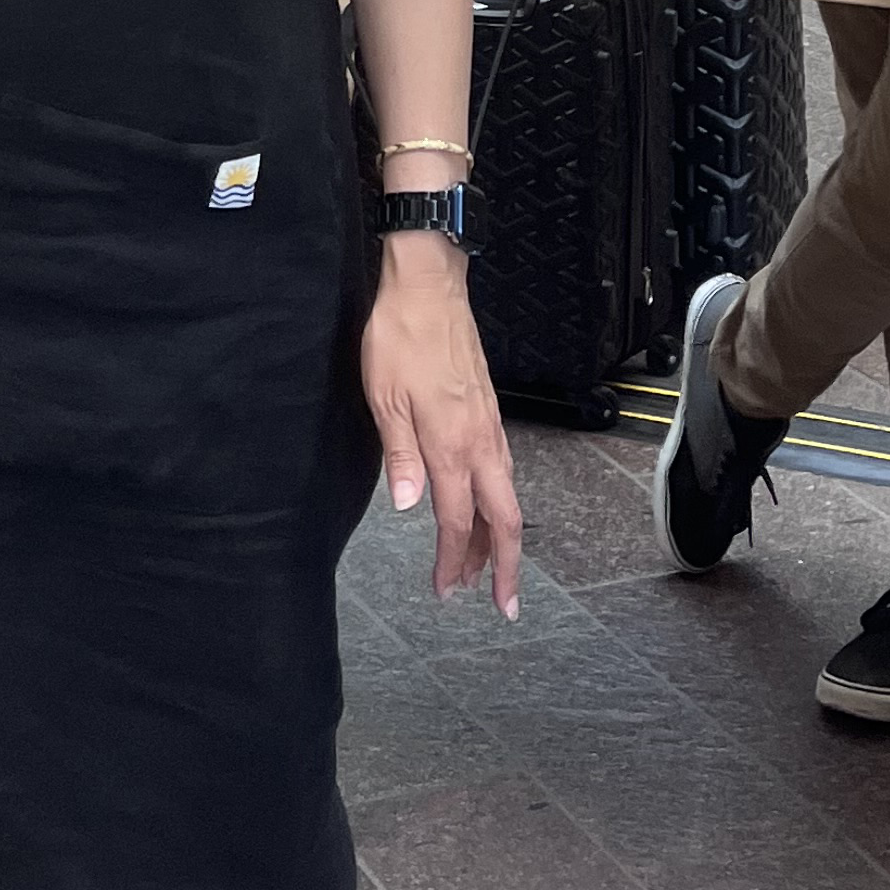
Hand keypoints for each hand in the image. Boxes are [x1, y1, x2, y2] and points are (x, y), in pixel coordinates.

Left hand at [362, 237, 521, 617]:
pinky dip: (497, 500)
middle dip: (505, 566)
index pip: (457, 518)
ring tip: (483, 567)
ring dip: (497, 536)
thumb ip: (400, 455)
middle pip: (503, 517)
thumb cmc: (401, 335)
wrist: (428, 285)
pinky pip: (501, 467)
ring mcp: (488, 423)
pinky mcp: (488, 408)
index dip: (451, 560)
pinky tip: (485, 504)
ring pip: (505, 494)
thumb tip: (409, 505)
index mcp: (451, 442)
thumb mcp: (384, 397)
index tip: (445, 590)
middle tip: (503, 604)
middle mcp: (479, 438)